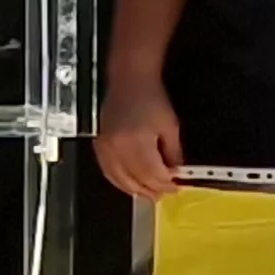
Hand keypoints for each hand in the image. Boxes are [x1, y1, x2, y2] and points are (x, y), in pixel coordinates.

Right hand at [95, 75, 184, 200]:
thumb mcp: (170, 125)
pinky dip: (119, 181)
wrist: (130, 81)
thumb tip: (175, 172)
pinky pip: (107, 171)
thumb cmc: (150, 97)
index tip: (174, 187)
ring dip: (135, 190)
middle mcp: (118, 146)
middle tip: (163, 193)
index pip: (152, 173)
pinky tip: (129, 185)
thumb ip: (173, 152)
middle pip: (135, 180)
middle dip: (151, 190)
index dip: (164, 184)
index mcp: (137, 141)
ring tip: (148, 193)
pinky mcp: (99, 146)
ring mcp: (106, 147)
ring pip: (119, 180)